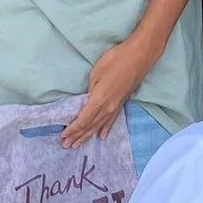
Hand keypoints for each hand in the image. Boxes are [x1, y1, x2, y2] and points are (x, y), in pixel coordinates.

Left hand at [61, 34, 156, 149]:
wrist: (140, 56)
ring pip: (99, 126)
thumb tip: (87, 101)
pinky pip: (111, 121)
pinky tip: (102, 136)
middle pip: (90, 126)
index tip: (63, 136)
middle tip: (67, 145)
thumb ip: (90, 91)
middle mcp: (108, 108)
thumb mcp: (96, 74)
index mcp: (99, 100)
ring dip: (88, 136)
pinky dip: (105, 129)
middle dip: (77, 136)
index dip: (73, 130)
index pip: (83, 121)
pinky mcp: (122, 103)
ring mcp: (116, 107)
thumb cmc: (116, 60)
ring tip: (78, 145)